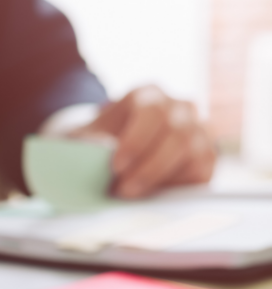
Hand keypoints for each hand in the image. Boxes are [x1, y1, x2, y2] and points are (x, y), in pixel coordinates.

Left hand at [77, 85, 215, 198]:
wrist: (106, 153)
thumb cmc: (95, 142)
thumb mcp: (83, 139)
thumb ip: (90, 141)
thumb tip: (103, 147)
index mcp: (148, 95)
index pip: (152, 112)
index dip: (136, 141)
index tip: (115, 166)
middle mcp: (179, 108)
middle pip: (177, 134)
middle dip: (149, 168)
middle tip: (123, 190)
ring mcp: (197, 130)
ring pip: (194, 152)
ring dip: (162, 178)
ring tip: (131, 194)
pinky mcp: (205, 156)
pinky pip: (202, 171)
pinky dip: (176, 186)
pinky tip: (150, 193)